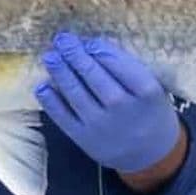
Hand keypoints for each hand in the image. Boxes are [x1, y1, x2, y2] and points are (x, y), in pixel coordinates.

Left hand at [34, 32, 180, 172]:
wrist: (152, 155)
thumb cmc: (149, 110)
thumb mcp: (151, 85)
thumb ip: (126, 67)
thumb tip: (91, 45)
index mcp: (145, 89)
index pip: (115, 61)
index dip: (97, 47)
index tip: (87, 41)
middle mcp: (122, 107)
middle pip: (93, 74)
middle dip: (74, 54)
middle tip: (62, 39)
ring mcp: (102, 125)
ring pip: (75, 92)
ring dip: (59, 72)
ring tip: (50, 56)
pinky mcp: (85, 140)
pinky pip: (63, 117)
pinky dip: (50, 101)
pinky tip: (43, 86)